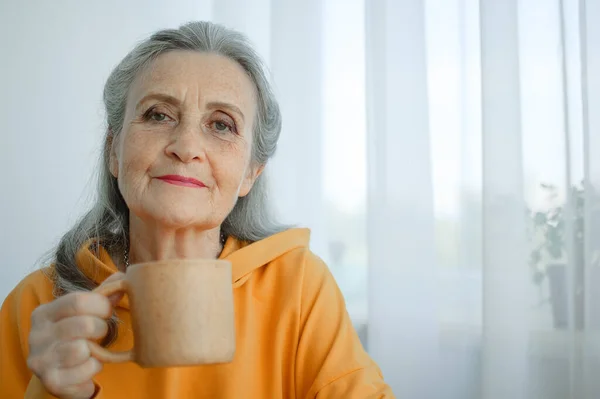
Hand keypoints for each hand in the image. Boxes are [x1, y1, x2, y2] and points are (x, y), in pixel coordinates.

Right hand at [26, 272, 124, 398]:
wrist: (60, 374)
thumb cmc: (75, 336)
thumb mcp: (84, 312)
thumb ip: (102, 294)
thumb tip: (122, 279)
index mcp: (43, 313)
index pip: (78, 301)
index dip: (101, 305)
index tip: (107, 311)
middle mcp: (36, 336)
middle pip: (84, 325)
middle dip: (101, 328)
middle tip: (99, 333)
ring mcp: (41, 360)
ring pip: (83, 349)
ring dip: (97, 351)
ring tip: (91, 350)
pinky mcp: (51, 381)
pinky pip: (86, 369)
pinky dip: (94, 368)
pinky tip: (86, 366)